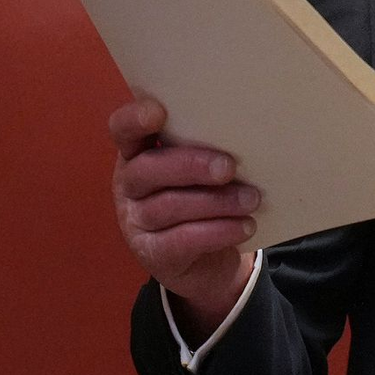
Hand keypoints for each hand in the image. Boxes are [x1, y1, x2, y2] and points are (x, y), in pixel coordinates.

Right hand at [111, 97, 257, 340]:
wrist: (207, 261)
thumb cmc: (206, 197)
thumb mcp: (203, 169)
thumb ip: (209, 146)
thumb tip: (246, 131)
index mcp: (138, 153)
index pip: (122, 130)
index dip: (134, 120)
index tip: (158, 112)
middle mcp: (129, 185)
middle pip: (148, 169)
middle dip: (192, 165)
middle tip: (228, 167)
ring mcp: (136, 221)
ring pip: (171, 206)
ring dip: (217, 202)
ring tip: (251, 199)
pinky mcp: (152, 253)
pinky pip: (183, 240)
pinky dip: (219, 231)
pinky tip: (245, 226)